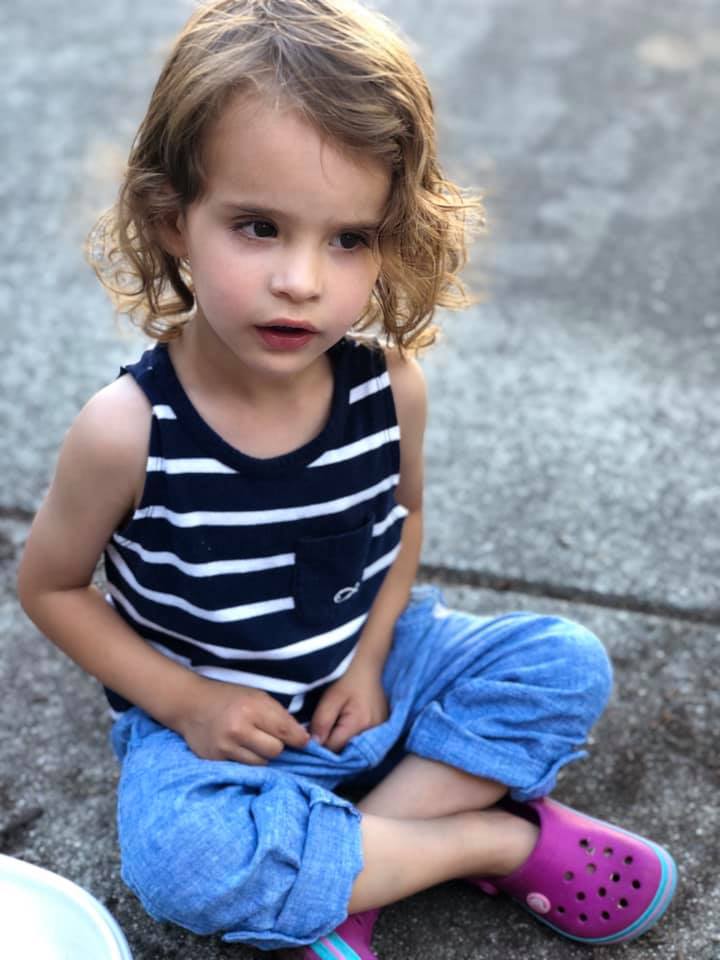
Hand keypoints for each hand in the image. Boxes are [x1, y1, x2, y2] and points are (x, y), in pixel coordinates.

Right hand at [177, 677, 309, 763]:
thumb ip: (278, 715)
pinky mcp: (215, 760)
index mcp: (252, 707)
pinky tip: (240, 748)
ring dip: (262, 755)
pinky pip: (243, 768)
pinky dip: (247, 760)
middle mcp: (238, 728)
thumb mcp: (256, 696)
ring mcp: (225, 747)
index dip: (299, 739)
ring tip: (253, 742)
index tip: (303, 741)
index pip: (286, 731)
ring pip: (261, 763)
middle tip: (270, 737)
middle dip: (277, 745)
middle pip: (276, 751)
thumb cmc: (229, 697)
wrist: (190, 704)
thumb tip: (303, 738)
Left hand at [310, 660, 387, 752]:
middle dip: (331, 745)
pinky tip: (345, 726)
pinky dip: (352, 737)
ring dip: (342, 742)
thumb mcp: (330, 697)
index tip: (310, 735)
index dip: (320, 745)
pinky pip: (363, 740)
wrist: (367, 664)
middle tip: (320, 731)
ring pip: (354, 746)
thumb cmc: (347, 676)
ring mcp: (381, 729)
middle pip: (346, 751)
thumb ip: (321, 722)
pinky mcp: (382, 726)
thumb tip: (313, 746)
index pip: (334, 748)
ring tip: (333, 728)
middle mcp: (374, 731)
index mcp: (360, 724)